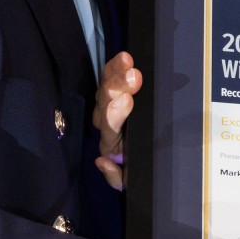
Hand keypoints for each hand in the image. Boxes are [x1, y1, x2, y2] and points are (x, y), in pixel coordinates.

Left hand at [93, 52, 141, 189]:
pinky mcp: (114, 91)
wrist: (137, 161)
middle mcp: (106, 122)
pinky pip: (110, 76)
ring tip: (127, 60)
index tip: (127, 100)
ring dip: (116, 73)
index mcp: (110, 143)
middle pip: (105, 102)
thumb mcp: (128, 181)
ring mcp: (108, 105)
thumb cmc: (136, 169)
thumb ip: (116, 177)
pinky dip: (114, 67)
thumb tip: (102, 161)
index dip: (115, 114)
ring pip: (106, 87)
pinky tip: (123, 57)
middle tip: (133, 77)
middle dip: (117, 88)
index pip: (109, 128)